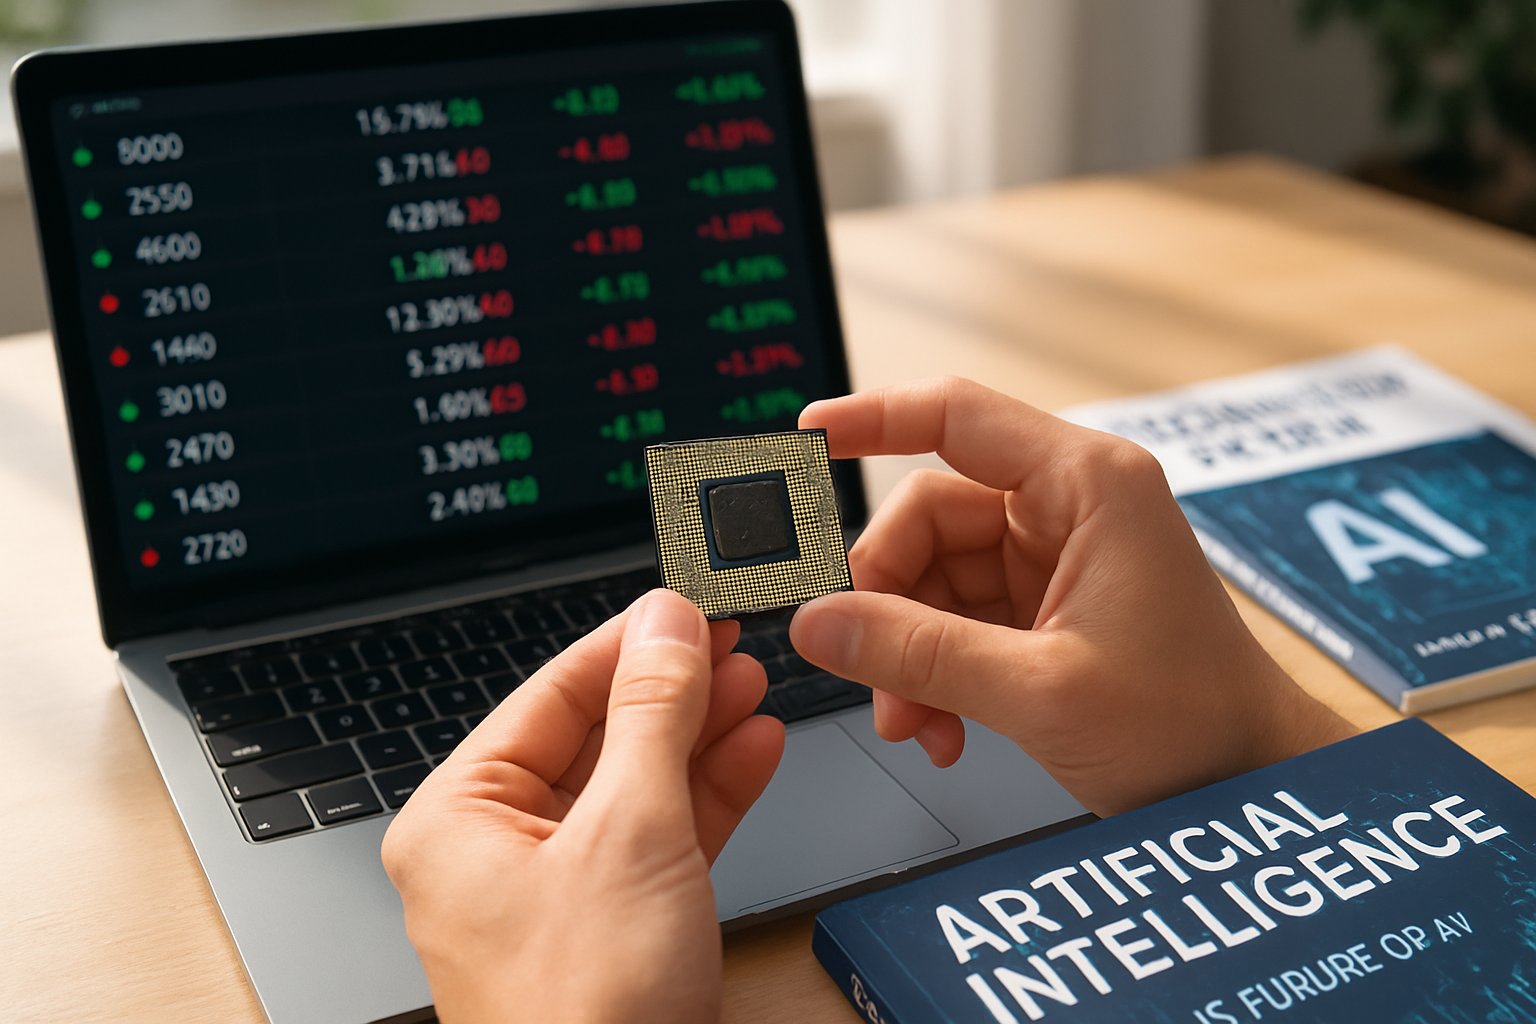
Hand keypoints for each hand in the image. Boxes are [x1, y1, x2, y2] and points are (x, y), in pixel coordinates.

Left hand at [382, 589, 783, 1023]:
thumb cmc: (588, 1013)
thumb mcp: (629, 832)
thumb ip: (652, 717)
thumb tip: (666, 623)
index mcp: (460, 818)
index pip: (550, 694)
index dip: (627, 642)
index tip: (686, 601)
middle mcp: (498, 850)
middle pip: (595, 735)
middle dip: (673, 689)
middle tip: (733, 637)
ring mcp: (558, 891)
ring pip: (634, 784)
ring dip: (698, 736)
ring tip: (754, 683)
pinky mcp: (614, 925)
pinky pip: (660, 837)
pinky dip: (709, 795)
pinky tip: (753, 750)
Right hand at [792, 377, 1353, 815]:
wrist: (1249, 785)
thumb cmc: (1192, 724)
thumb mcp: (1040, 690)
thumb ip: (917, 653)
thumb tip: (817, 624)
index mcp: (1088, 485)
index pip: (956, 416)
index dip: (872, 418)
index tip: (806, 435)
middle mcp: (1068, 508)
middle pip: (926, 518)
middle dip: (888, 602)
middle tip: (874, 674)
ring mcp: (1054, 558)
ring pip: (931, 577)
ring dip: (907, 653)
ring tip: (916, 722)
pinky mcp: (1044, 607)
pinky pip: (954, 619)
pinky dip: (934, 672)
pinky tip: (942, 727)